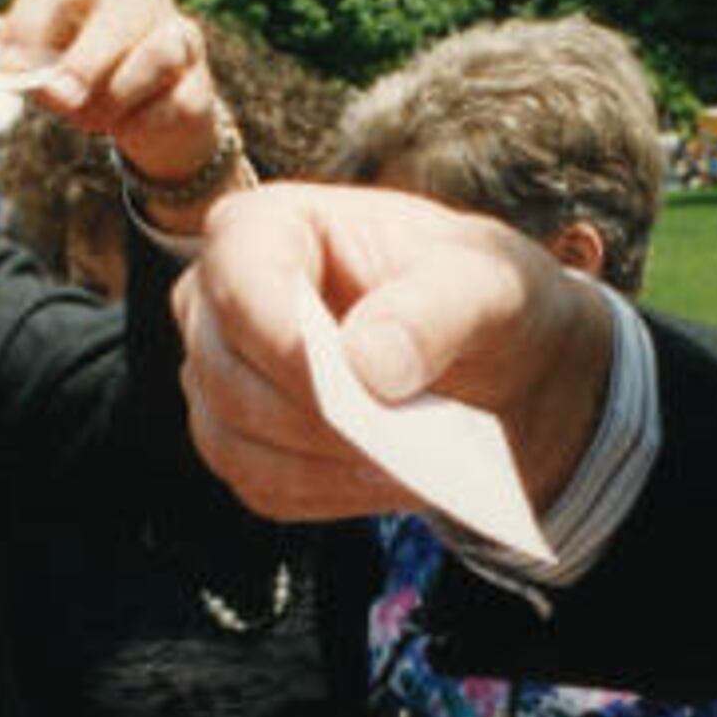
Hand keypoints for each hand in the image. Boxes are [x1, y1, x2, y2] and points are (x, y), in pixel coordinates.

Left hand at [0, 0, 230, 190]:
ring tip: (97, 117)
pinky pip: (173, 93)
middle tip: (59, 99)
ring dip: (116, 92)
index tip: (8, 71)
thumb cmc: (89, 77)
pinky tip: (134, 122)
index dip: (26, 29)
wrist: (152, 117)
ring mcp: (176, 30)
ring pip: (151, 51)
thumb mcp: (38, 59)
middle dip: (82, 60)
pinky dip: (146, 113)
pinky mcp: (198, 74)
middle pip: (113, 11)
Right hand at [173, 182, 616, 524]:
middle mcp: (223, 300)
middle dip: (319, 416)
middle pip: (230, 374)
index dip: (281, 336)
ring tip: (412, 461)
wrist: (495, 362)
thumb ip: (437, 310)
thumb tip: (367, 366)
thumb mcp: (491, 284)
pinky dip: (331, 491)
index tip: (349, 386)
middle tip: (404, 438)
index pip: (238, 277)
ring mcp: (222, 375)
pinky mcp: (241, 441)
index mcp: (270, 226)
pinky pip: (264, 486)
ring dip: (328, 463)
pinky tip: (392, 478)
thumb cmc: (480, 296)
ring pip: (237, 441)